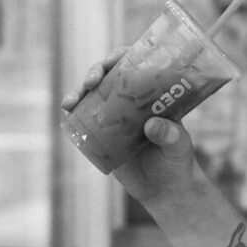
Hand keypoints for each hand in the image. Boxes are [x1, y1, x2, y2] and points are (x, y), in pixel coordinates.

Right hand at [66, 57, 199, 209]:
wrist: (164, 190)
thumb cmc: (178, 164)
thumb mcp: (180, 148)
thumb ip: (171, 136)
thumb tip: (153, 125)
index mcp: (154, 95)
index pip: (138, 65)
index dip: (122, 56)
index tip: (113, 59)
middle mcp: (132, 101)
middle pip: (110, 76)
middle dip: (97, 72)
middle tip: (92, 80)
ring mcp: (115, 117)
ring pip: (93, 95)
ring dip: (79, 91)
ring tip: (72, 100)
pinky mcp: (103, 135)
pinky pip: (85, 119)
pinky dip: (73, 112)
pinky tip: (67, 111)